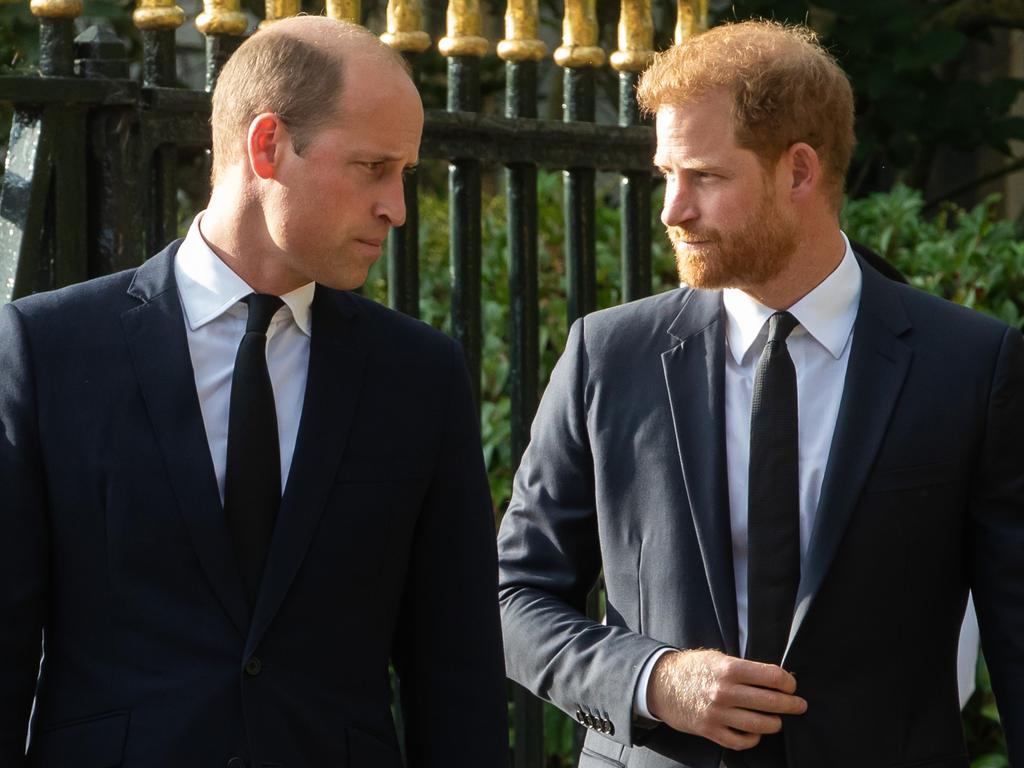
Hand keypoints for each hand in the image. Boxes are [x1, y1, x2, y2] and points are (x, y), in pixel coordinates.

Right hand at [646, 649, 806, 749]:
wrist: (660, 684)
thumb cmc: (693, 668)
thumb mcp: (717, 658)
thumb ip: (745, 668)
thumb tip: (776, 678)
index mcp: (728, 669)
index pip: (771, 676)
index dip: (788, 682)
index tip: (791, 685)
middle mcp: (724, 692)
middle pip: (770, 702)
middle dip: (791, 704)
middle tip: (799, 705)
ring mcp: (717, 714)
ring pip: (760, 724)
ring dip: (775, 723)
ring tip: (778, 720)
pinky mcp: (710, 731)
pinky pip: (741, 741)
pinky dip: (753, 739)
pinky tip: (756, 732)